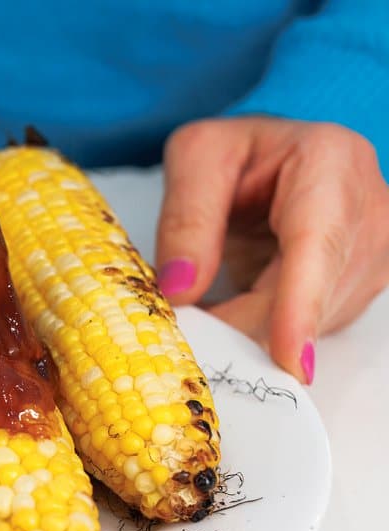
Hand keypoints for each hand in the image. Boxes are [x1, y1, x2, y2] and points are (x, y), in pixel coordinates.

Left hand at [155, 116, 388, 384]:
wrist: (275, 161)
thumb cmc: (238, 154)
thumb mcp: (196, 159)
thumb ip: (185, 218)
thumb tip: (180, 290)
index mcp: (331, 161)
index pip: (318, 243)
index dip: (301, 304)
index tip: (287, 356)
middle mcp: (370, 207)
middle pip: (313, 294)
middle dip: (248, 324)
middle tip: (189, 339)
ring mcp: (375, 251)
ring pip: (314, 321)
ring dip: (254, 328)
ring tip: (210, 311)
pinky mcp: (362, 284)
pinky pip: (312, 326)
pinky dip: (268, 330)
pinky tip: (239, 312)